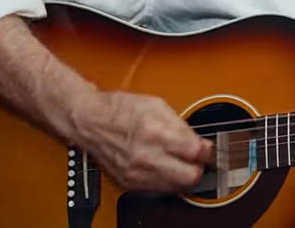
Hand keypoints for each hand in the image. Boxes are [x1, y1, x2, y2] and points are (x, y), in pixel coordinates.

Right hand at [72, 90, 212, 192]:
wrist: (89, 122)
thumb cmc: (119, 110)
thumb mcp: (156, 105)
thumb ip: (181, 125)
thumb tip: (198, 142)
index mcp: (156, 133)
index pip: (196, 153)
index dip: (205, 149)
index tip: (204, 147)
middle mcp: (146, 157)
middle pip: (190, 177)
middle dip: (198, 167)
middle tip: (195, 158)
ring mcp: (137, 174)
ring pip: (176, 188)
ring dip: (183, 176)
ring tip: (179, 162)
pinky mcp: (129, 184)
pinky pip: (158, 191)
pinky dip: (166, 181)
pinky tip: (164, 168)